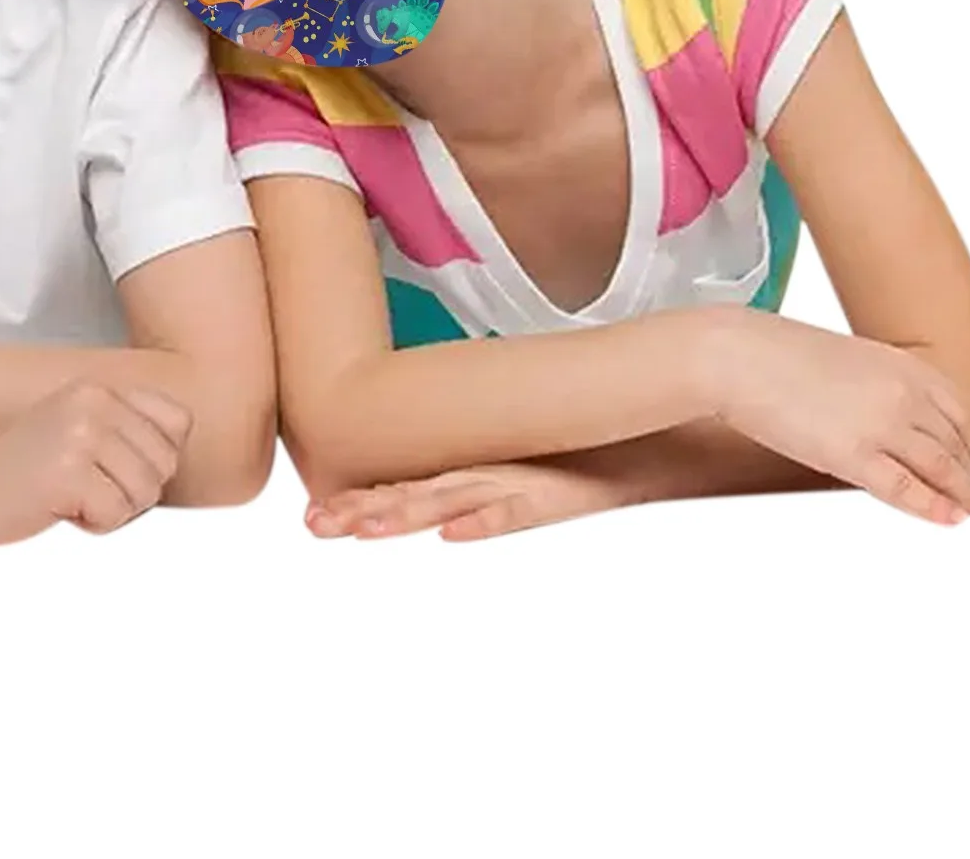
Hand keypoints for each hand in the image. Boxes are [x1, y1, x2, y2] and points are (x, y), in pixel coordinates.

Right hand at [0, 382, 192, 543]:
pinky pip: (116, 514)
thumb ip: (127, 433)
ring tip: (70, 497)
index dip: (157, 458)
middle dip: (133, 491)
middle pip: (165, 464)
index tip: (116, 469)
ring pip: (145, 492)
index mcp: (100, 389)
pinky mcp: (69, 471)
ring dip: (112, 510)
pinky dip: (93, 525)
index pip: (179, 421)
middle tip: (84, 489)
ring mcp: (82, 434)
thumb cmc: (22, 472)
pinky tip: (57, 509)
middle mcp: (95, 402)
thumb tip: (179, 454)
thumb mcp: (79, 432)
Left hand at [307, 459, 634, 542]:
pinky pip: (519, 510)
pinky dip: (488, 521)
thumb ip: (491, 482)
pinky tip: (455, 535)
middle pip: (416, 493)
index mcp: (480, 469)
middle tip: (314, 524)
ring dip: (408, 513)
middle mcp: (492, 472)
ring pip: (455, 497)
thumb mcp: (533, 473)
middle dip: (364, 511)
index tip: (314, 516)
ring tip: (364, 529)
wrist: (655, 433)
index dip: (362, 501)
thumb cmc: (589, 458)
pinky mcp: (562, 493)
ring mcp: (524, 480)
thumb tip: (452, 509)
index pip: (409, 486)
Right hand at [709, 312, 969, 523]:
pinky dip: (932, 507)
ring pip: (941, 469)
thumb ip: (876, 383)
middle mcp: (902, 394)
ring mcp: (880, 425)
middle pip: (955, 443)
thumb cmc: (771, 350)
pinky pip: (906, 490)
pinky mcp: (852, 456)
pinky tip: (947, 517)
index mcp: (901, 364)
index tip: (968, 455)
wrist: (732, 355)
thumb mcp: (844, 357)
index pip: (959, 411)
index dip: (968, 440)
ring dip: (962, 494)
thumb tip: (888, 414)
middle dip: (966, 471)